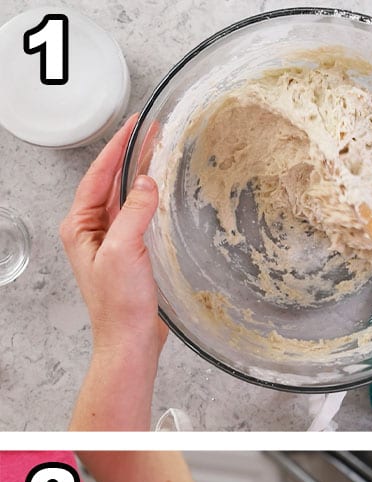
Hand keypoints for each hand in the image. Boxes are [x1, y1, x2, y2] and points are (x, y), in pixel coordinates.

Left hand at [61, 115, 163, 429]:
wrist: (130, 341)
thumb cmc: (120, 305)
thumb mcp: (124, 252)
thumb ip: (134, 213)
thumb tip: (145, 181)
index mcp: (80, 225)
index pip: (98, 174)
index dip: (118, 146)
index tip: (135, 124)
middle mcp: (92, 230)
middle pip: (111, 181)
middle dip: (131, 154)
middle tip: (153, 130)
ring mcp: (111, 241)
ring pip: (125, 196)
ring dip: (141, 174)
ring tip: (161, 151)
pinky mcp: (130, 253)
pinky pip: (138, 215)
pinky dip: (151, 198)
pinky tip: (164, 191)